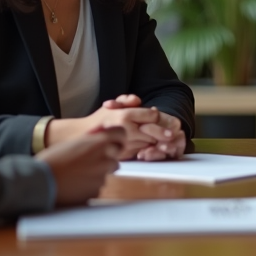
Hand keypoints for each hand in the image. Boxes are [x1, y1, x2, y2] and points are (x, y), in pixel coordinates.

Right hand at [36, 126, 125, 205]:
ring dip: (99, 171)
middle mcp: (105, 158)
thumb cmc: (53, 159)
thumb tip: (103, 131)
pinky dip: (91, 184)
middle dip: (107, 155)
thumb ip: (92, 138)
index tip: (113, 139)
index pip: (121, 133)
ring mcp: (102, 176)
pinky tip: (76, 183)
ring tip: (79, 173)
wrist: (41, 181)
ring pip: (108, 171)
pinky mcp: (97, 190)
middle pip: (117, 154)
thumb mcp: (74, 142)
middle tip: (91, 159)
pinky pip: (99, 185)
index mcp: (98, 142)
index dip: (117, 136)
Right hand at [47, 96, 183, 159]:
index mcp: (125, 116)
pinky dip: (148, 151)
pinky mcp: (123, 155)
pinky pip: (140, 152)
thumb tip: (137, 100)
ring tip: (168, 142)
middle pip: (153, 130)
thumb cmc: (98, 120)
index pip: (151, 115)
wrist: (80, 138)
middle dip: (165, 132)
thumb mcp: (111, 106)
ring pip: (148, 143)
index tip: (166, 118)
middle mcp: (126, 130)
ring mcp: (125, 144)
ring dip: (158, 142)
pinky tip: (152, 150)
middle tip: (174, 134)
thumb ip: (125, 100)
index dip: (159, 116)